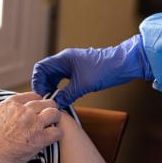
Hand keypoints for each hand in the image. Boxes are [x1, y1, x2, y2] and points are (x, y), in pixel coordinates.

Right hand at [0, 92, 61, 162]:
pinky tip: (54, 137)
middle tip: (48, 114)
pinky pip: (57, 132)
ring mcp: (33, 124)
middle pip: (45, 102)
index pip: (31, 96)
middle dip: (48, 107)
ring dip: (55, 118)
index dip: (36, 100)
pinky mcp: (39, 139)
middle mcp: (24, 110)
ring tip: (54, 124)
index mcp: (10, 104)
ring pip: (54, 113)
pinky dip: (58, 134)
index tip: (37, 106)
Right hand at [31, 34, 153, 107]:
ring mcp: (71, 65)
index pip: (41, 67)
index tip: (41, 94)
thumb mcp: (83, 85)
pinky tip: (63, 96)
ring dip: (52, 87)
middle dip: (44, 86)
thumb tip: (56, 103)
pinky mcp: (78, 70)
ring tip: (54, 100)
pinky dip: (60, 87)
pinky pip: (63, 79)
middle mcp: (65, 60)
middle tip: (47, 99)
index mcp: (63, 59)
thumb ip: (67, 94)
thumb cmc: (104, 69)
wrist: (123, 64)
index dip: (38, 81)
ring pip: (54, 76)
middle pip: (46, 72)